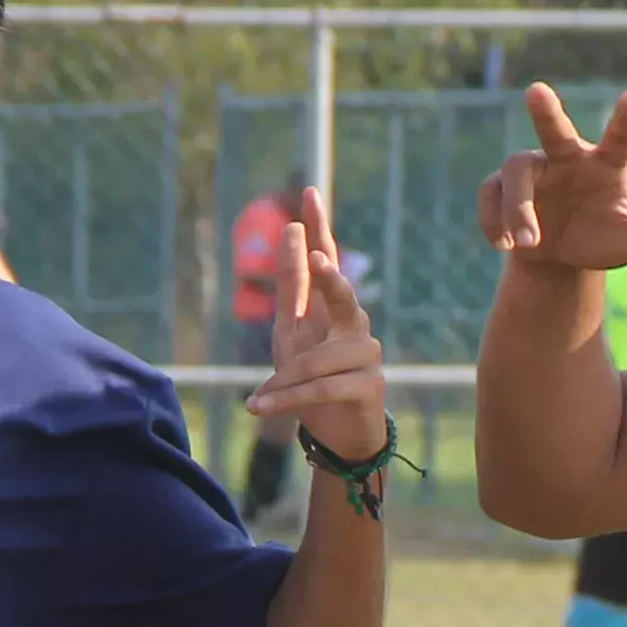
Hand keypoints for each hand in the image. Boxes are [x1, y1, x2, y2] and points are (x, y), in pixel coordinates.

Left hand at [243, 185, 390, 471]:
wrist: (340, 434)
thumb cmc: (313, 380)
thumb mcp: (293, 332)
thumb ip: (293, 285)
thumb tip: (291, 231)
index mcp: (332, 307)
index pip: (328, 259)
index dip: (319, 227)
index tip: (308, 193)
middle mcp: (355, 325)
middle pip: (342, 295)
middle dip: (329, 279)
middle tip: (319, 259)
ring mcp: (367, 354)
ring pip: (315, 361)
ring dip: (284, 382)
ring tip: (259, 398)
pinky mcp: (369, 386)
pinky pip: (320, 388)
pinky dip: (286, 399)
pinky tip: (258, 407)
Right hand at [478, 86, 626, 276]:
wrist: (562, 257)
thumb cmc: (605, 236)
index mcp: (606, 164)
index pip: (620, 138)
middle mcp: (568, 158)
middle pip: (555, 130)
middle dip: (547, 111)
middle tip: (537, 90)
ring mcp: (533, 172)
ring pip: (516, 174)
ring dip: (519, 207)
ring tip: (527, 242)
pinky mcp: (500, 189)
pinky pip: (490, 197)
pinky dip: (494, 221)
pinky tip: (506, 246)